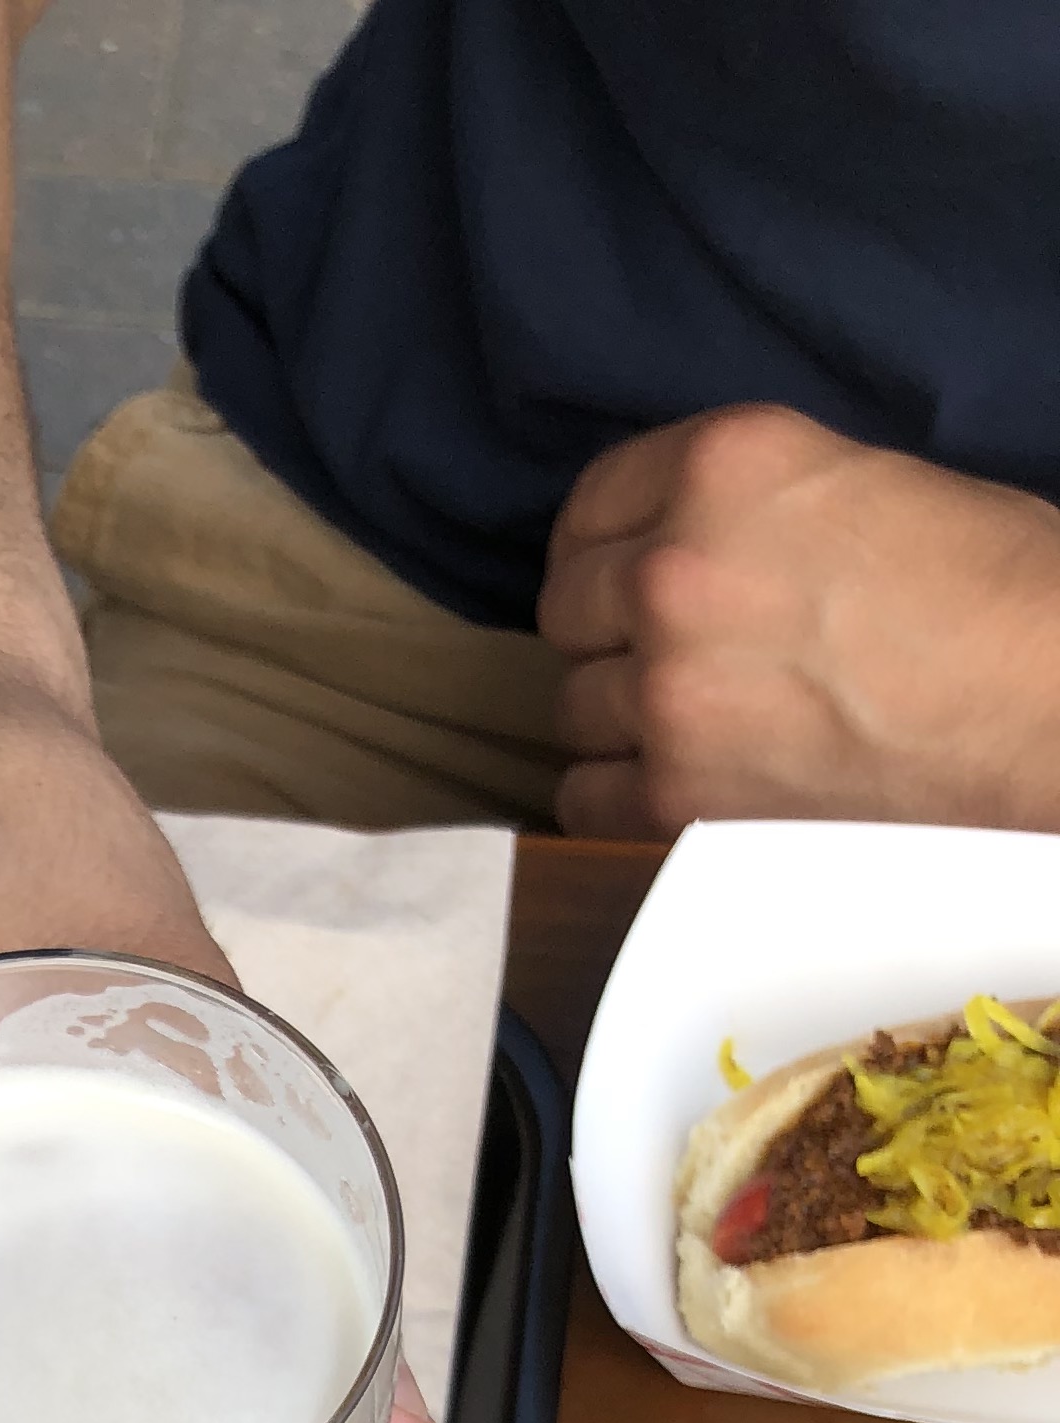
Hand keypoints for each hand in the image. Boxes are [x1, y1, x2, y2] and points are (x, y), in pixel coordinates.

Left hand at [540, 406, 1059, 837]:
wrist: (1048, 703)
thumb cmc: (992, 591)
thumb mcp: (861, 484)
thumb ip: (748, 510)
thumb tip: (687, 549)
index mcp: (725, 466)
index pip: (592, 507)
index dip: (607, 548)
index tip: (625, 576)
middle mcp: (675, 571)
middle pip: (569, 610)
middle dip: (612, 632)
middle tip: (675, 654)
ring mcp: (666, 690)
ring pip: (572, 707)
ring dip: (619, 718)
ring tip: (695, 722)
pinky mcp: (676, 796)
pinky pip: (584, 798)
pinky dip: (616, 797)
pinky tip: (673, 782)